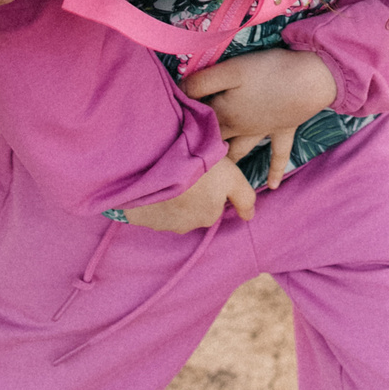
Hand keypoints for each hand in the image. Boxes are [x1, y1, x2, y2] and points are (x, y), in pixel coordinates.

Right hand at [122, 157, 256, 232]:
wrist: (157, 163)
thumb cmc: (198, 168)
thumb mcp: (231, 177)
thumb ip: (244, 198)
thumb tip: (249, 216)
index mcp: (208, 215)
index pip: (213, 204)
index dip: (210, 186)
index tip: (203, 172)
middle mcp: (185, 226)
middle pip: (191, 210)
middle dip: (190, 195)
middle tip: (184, 171)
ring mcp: (160, 223)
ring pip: (169, 210)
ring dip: (169, 197)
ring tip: (166, 173)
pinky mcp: (139, 217)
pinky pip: (146, 208)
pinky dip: (149, 198)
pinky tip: (150, 180)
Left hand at [181, 48, 337, 189]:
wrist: (309, 80)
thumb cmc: (269, 72)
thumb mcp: (231, 70)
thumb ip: (202, 82)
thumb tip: (178, 92)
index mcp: (225, 114)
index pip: (198, 124)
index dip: (184, 123)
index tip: (171, 126)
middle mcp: (240, 128)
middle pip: (216, 141)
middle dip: (202, 148)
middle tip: (186, 156)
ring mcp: (262, 131)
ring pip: (240, 151)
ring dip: (229, 161)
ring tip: (217, 174)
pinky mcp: (283, 129)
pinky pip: (279, 154)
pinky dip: (275, 171)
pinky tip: (273, 186)